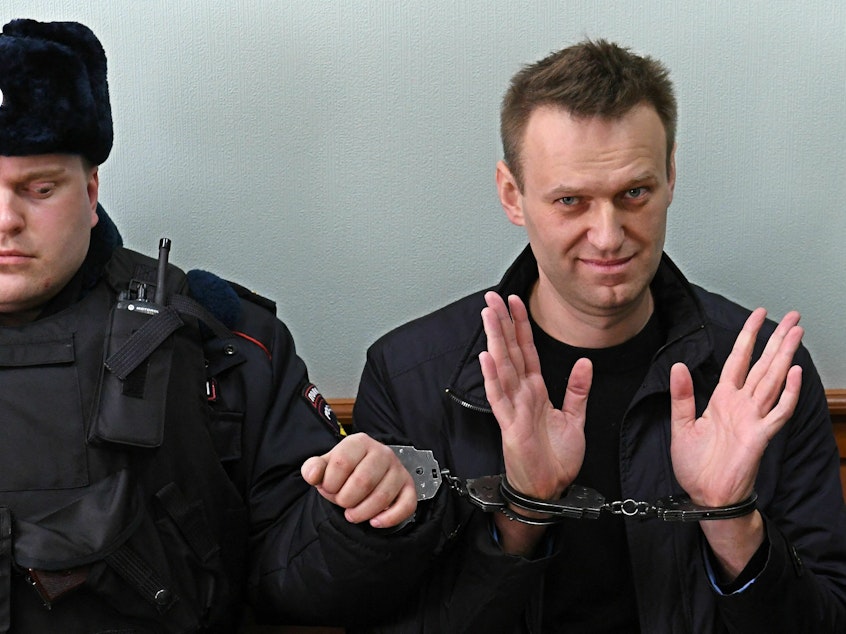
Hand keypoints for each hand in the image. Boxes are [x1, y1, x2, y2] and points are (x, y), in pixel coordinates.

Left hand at [301, 433, 417, 527]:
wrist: (365, 472)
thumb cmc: (344, 471)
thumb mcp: (325, 466)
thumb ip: (313, 468)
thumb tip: (312, 475)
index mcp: (359, 442)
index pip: (342, 462)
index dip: (330, 483)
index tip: (328, 488)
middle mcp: (382, 452)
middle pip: (363, 481)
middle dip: (346, 500)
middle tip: (341, 502)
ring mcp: (398, 469)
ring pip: (383, 497)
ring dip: (363, 513)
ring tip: (352, 515)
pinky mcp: (408, 487)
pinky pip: (406, 505)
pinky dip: (389, 519)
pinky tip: (374, 522)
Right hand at [479, 292, 591, 500]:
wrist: (550, 489)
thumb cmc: (556, 458)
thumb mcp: (575, 419)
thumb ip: (578, 390)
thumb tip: (585, 362)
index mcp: (536, 391)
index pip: (526, 351)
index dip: (521, 325)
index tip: (515, 302)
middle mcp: (522, 395)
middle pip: (510, 352)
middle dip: (502, 323)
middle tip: (492, 297)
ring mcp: (514, 408)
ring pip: (502, 368)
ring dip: (495, 341)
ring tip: (488, 316)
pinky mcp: (510, 425)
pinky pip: (500, 397)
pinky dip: (493, 377)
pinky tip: (487, 358)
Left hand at [670, 308, 803, 506]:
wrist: (706, 496)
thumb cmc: (695, 465)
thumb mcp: (681, 425)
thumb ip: (682, 395)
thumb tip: (678, 366)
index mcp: (722, 399)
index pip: (738, 360)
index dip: (748, 337)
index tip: (758, 315)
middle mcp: (741, 405)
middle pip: (763, 365)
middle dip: (777, 339)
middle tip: (793, 316)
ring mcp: (753, 419)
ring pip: (773, 380)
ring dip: (785, 357)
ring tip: (796, 333)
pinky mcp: (760, 436)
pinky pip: (778, 411)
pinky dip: (787, 393)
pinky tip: (794, 373)